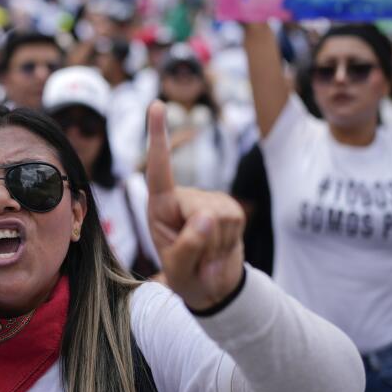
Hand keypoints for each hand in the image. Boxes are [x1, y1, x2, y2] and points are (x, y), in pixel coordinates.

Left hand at [145, 101, 245, 310]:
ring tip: (207, 256)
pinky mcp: (230, 206)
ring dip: (216, 246)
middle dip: (203, 241)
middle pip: (202, 213)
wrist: (213, 286)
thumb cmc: (187, 276)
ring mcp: (210, 200)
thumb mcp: (179, 270)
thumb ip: (188, 246)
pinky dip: (228, 244)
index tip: (156, 105)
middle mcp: (184, 197)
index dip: (157, 136)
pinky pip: (235, 222)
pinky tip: (221, 250)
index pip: (158, 169)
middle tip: (198, 259)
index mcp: (160, 206)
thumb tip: (208, 217)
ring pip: (221, 219)